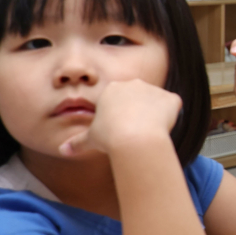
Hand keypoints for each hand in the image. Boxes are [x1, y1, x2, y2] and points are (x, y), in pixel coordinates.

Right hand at [60, 79, 180, 156]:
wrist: (134, 138)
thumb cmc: (110, 137)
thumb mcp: (90, 139)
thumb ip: (77, 142)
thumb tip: (62, 150)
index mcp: (112, 89)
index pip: (118, 100)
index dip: (119, 117)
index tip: (119, 130)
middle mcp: (134, 84)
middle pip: (138, 98)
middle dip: (137, 112)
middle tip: (133, 132)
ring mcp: (154, 89)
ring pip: (156, 102)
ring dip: (154, 114)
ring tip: (147, 132)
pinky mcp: (171, 98)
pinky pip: (173, 105)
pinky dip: (171, 116)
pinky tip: (162, 128)